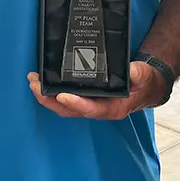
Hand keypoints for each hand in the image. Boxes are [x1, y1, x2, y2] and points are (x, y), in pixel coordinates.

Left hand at [27, 61, 165, 120]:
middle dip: (49, 99)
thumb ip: (138, 74)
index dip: (75, 103)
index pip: (89, 108)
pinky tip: (43, 81)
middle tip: (35, 85)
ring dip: (46, 96)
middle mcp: (97, 109)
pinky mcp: (85, 98)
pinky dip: (52, 92)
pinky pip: (65, 98)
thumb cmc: (144, 82)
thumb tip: (131, 70)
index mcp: (111, 108)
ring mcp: (89, 104)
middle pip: (68, 110)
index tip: (61, 95)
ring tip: (33, 81)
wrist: (146, 86)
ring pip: (63, 106)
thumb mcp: (144, 76)